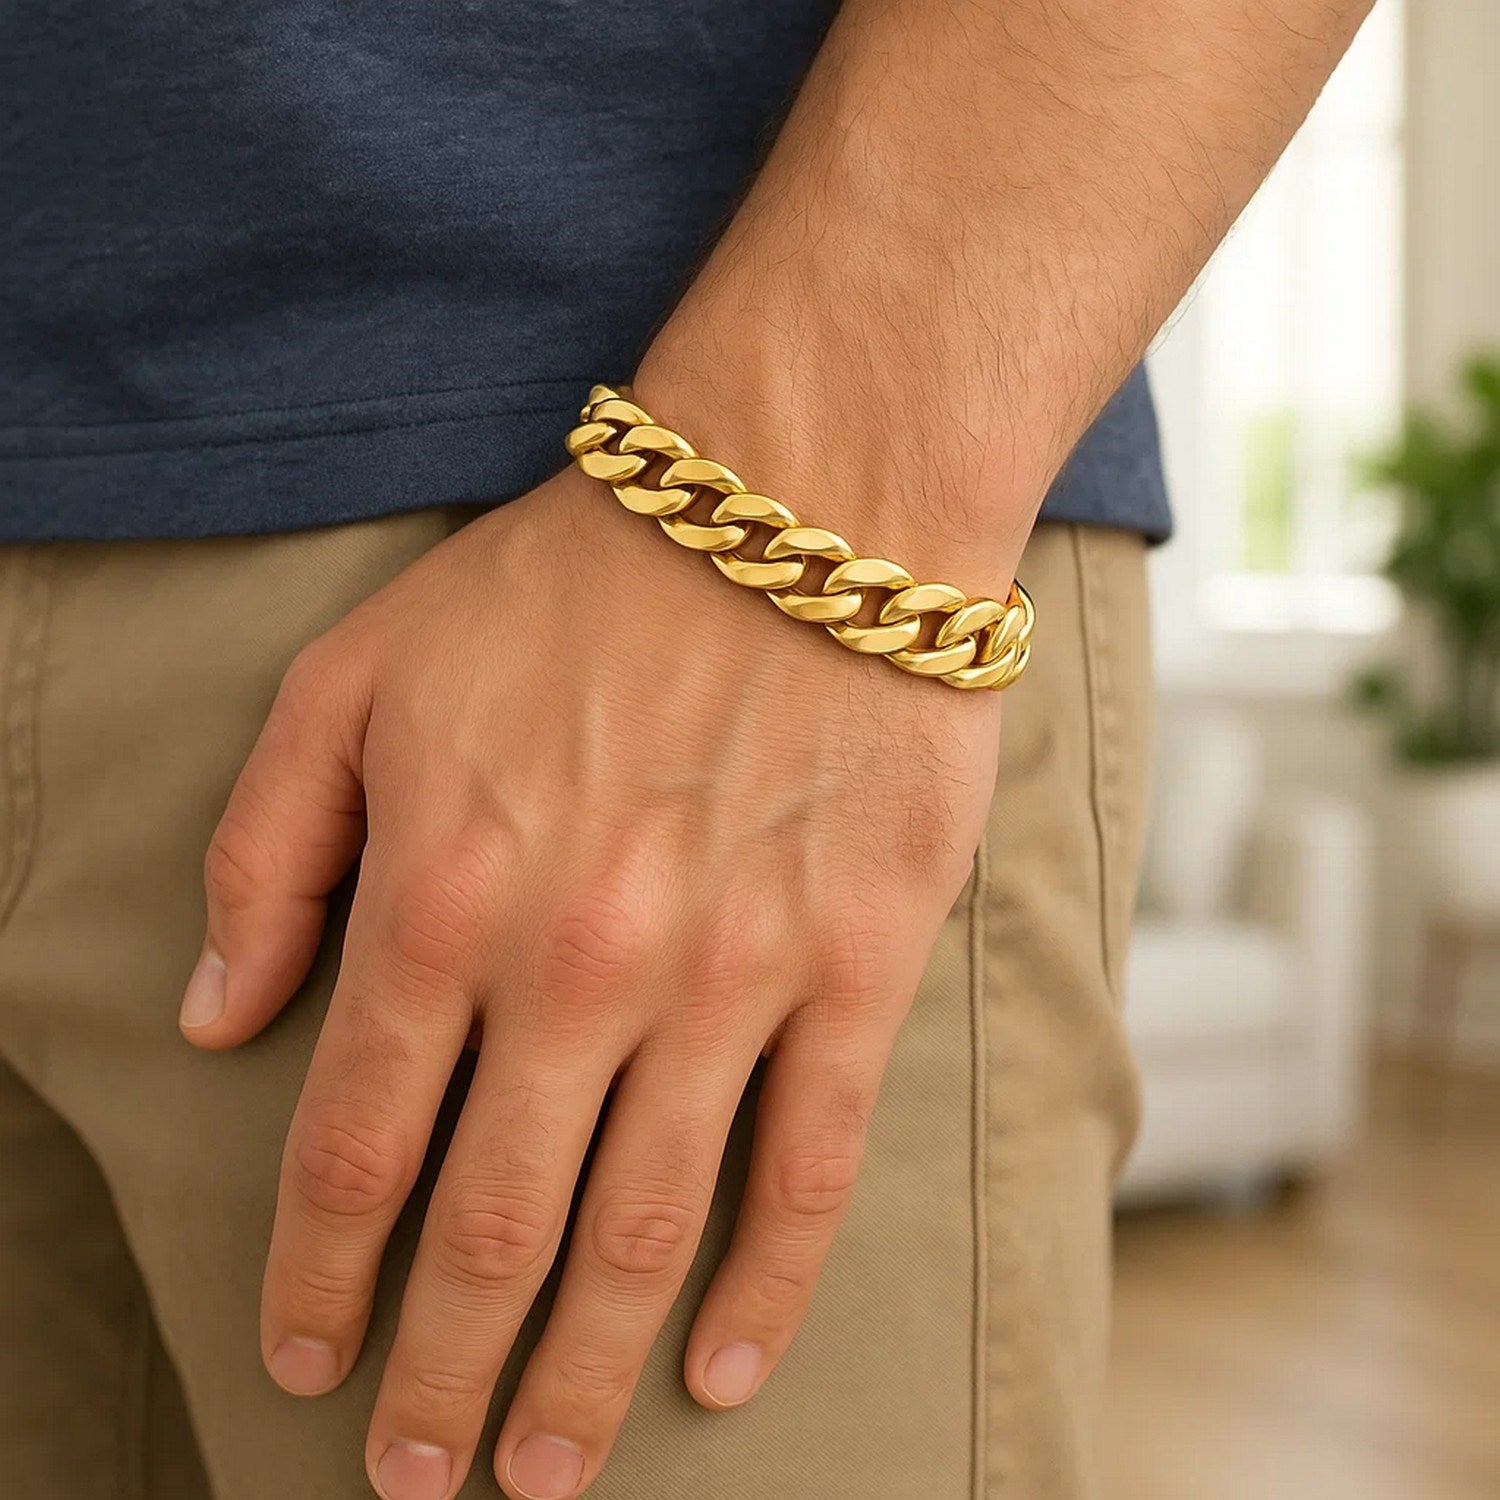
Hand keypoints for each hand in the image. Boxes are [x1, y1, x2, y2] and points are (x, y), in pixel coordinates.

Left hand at [182, 463, 1002, 1499]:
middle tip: (418, 1477)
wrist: (798, 503)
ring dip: (579, 1371)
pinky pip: (807, 1163)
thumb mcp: (360, 675)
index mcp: (441, 894)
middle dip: (441, 1373)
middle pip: (491, 1224)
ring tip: (544, 1471)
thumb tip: (220, 1018)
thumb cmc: (576, 581)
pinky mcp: (855, 964)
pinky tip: (718, 1370)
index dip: (318, 1278)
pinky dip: (762, 1286)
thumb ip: (269, 850)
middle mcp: (576, 962)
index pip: (353, 1147)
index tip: (305, 1363)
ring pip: (640, 1226)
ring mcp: (729, 974)